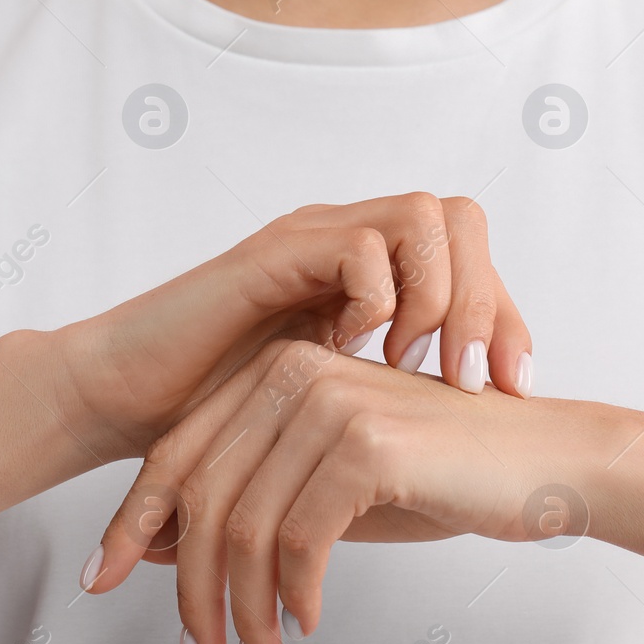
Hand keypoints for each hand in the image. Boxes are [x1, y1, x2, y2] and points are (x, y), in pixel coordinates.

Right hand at [54, 194, 532, 459]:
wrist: (129, 403)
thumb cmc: (222, 415)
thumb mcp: (336, 407)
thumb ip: (396, 398)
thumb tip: (481, 427)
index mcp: (370, 274)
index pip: (471, 253)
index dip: (508, 315)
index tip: (514, 389)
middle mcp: (346, 242)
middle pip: (460, 218)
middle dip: (486, 300)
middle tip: (475, 380)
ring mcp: (310, 242)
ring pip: (422, 215)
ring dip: (438, 296)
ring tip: (417, 367)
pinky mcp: (272, 256)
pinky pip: (360, 245)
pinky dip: (378, 299)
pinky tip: (360, 354)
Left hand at [86, 340, 604, 643]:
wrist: (546, 462)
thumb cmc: (443, 473)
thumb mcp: (330, 489)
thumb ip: (252, 505)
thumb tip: (157, 548)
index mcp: (276, 368)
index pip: (178, 452)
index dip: (132, 521)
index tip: (101, 580)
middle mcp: (293, 372)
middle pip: (203, 494)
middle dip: (189, 587)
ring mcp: (329, 402)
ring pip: (248, 526)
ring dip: (246, 608)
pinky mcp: (366, 444)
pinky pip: (301, 539)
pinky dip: (295, 594)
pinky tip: (307, 623)